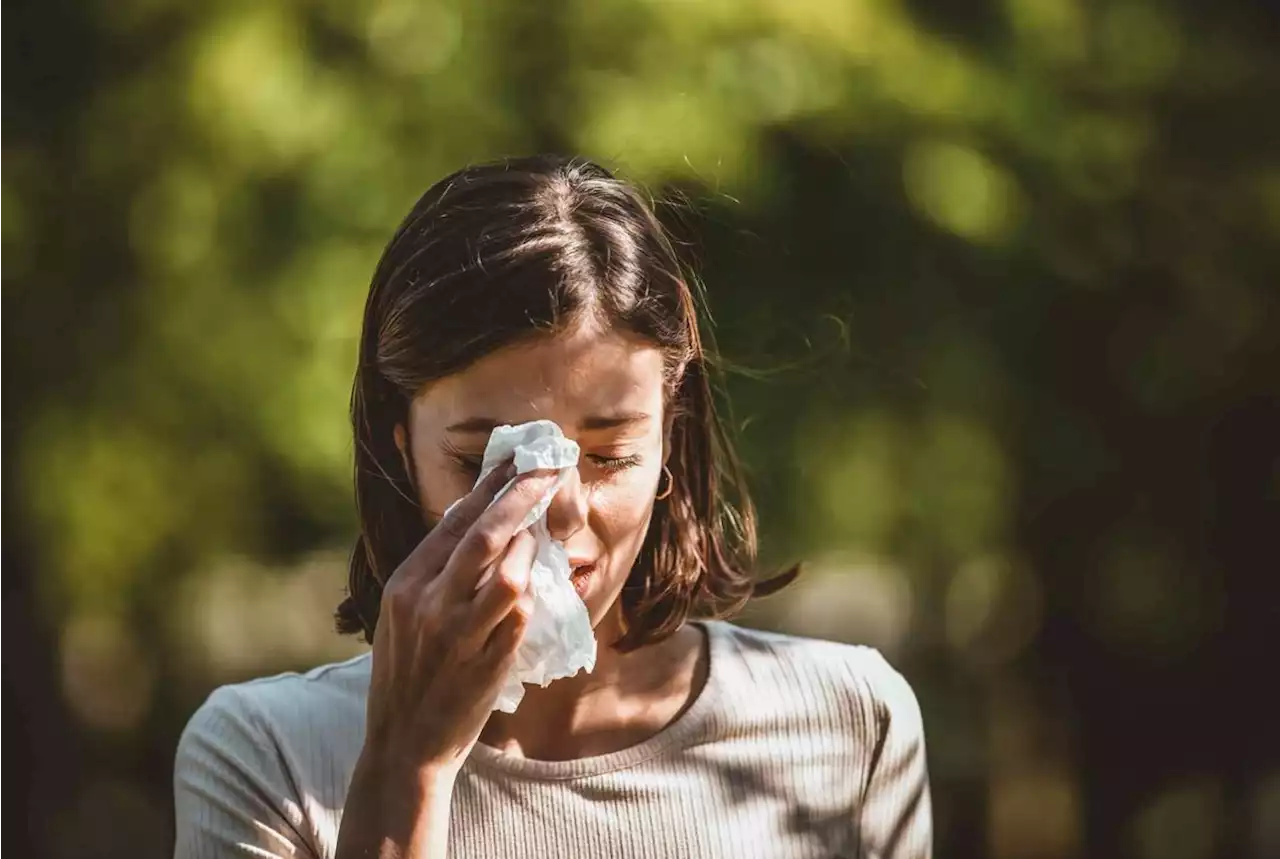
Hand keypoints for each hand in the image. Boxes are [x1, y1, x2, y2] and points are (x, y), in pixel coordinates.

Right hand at [363, 461, 558, 774]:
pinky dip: (533, 591)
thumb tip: (477, 520)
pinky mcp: (486, 660)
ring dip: (532, 546)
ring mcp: (458, 632)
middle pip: (485, 534)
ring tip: (543, 531)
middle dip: (523, 494)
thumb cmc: (408, 671)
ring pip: (508, 572)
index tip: (517, 457)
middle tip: (549, 466)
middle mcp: (428, 601)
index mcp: (406, 583)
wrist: (404, 742)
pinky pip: (520, 613)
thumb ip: (435, 570)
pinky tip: (539, 580)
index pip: (454, 519)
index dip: (491, 485)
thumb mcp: (404, 612)